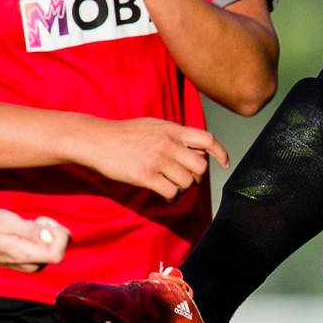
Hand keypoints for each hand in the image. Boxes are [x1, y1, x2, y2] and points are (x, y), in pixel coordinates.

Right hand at [0, 211, 68, 272]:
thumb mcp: (4, 222)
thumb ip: (27, 229)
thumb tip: (47, 234)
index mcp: (27, 256)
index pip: (58, 253)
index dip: (58, 235)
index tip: (42, 223)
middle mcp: (34, 264)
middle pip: (62, 248)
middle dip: (54, 229)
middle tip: (36, 220)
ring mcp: (35, 264)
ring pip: (58, 246)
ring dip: (49, 231)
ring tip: (28, 225)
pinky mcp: (35, 260)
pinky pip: (50, 246)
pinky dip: (45, 235)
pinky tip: (29, 231)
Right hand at [84, 117, 229, 200]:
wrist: (97, 139)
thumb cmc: (125, 133)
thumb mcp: (154, 125)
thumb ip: (175, 134)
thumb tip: (195, 148)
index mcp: (172, 129)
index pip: (207, 139)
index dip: (220, 152)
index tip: (225, 163)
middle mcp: (168, 144)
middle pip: (200, 166)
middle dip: (197, 177)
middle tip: (186, 178)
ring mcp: (157, 159)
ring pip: (187, 182)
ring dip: (182, 188)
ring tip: (170, 185)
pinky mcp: (145, 175)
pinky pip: (170, 192)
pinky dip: (170, 196)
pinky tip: (162, 192)